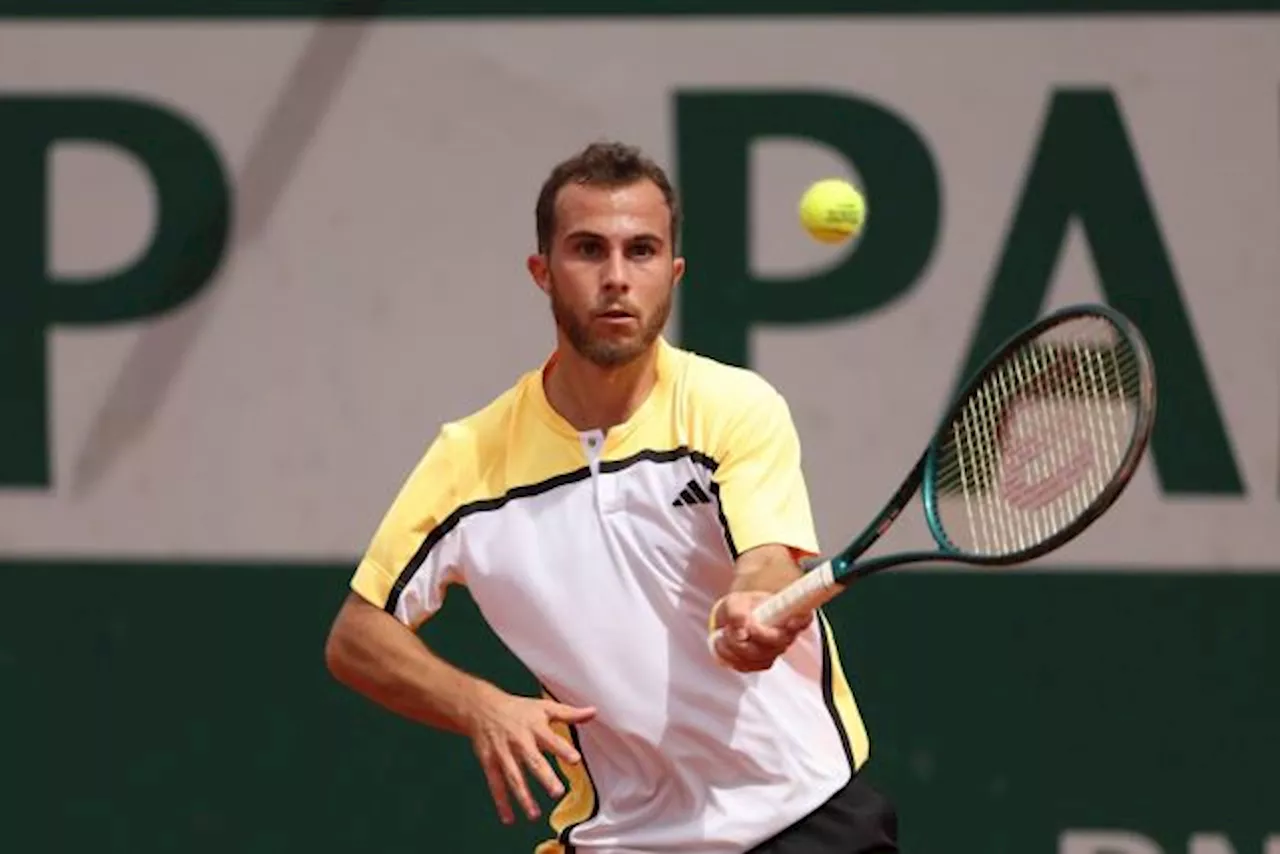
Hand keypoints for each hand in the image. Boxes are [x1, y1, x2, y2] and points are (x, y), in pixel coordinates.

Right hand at [466, 687, 596, 824]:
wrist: (481, 708)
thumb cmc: (518, 709)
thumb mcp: (543, 707)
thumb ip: (568, 713)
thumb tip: (593, 712)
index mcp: (535, 727)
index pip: (551, 739)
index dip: (563, 749)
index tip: (575, 760)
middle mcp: (519, 740)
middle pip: (532, 760)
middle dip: (544, 777)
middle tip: (557, 792)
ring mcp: (503, 753)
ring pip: (513, 777)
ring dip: (523, 796)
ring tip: (534, 814)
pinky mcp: (489, 762)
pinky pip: (495, 784)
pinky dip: (501, 803)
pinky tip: (509, 818)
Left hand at [711, 591, 812, 672]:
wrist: (733, 620)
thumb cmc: (741, 607)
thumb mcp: (735, 601)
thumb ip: (736, 611)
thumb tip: (740, 626)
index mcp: (786, 614)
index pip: (803, 618)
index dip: (801, 621)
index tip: (791, 620)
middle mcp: (785, 635)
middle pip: (778, 642)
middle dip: (753, 635)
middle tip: (735, 626)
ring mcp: (775, 651)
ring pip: (760, 657)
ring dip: (736, 646)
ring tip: (724, 633)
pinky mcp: (761, 663)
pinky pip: (748, 666)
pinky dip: (731, 657)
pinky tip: (722, 644)